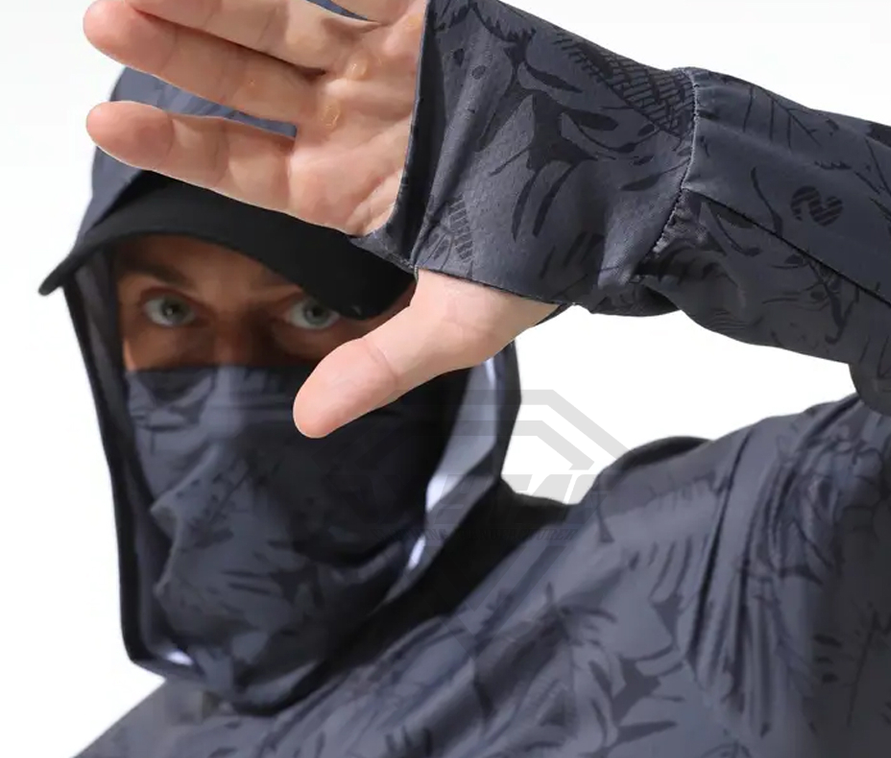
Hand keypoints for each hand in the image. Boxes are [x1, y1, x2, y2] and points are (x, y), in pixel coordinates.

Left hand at [82, 0, 553, 435]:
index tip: (106, 126)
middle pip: (248, 85)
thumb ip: (377, 364)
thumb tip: (309, 423)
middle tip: (105, 22)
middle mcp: (355, 128)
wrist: (627, 194)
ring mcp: (388, 71)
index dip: (178, 146)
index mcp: (348, 195)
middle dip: (179, 55)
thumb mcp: (452, 325)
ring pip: (287, 23)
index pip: (246, 168)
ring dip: (217, 0)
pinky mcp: (432, 21)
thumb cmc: (545, 259)